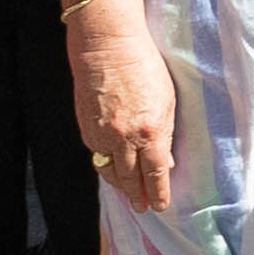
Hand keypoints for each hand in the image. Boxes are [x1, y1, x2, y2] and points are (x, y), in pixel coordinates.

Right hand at [59, 0, 180, 211]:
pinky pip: (97, 155)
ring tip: (129, 194)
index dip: (158, 193)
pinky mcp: (85, 128)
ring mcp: (101, 135)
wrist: (106, 46)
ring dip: (120, 185)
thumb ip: (165, 134)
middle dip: (137, 196)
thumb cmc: (144, 66)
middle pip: (130, 178)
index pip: (155, 174)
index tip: (161, 206)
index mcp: (150, 131)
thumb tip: (165, 162)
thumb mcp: (167, 100)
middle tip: (143, 208)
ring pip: (110, 171)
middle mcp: (123, 138)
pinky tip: (112, 169)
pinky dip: (105, 165)